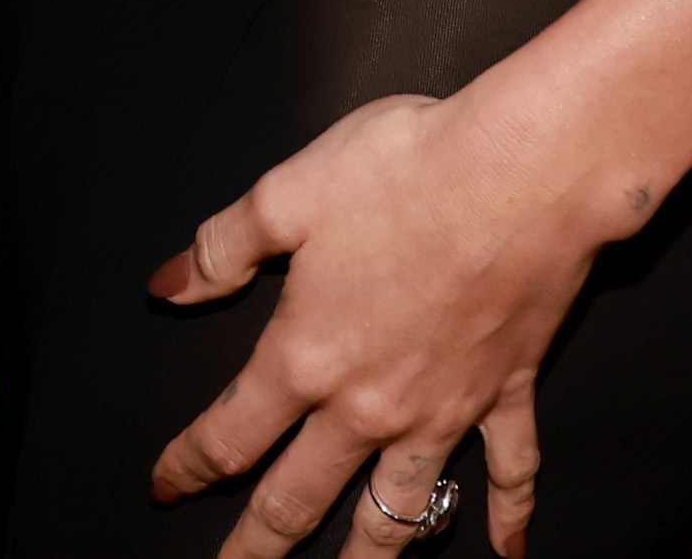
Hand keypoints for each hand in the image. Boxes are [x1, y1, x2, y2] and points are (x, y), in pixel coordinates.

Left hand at [146, 73, 614, 556]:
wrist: (526, 173)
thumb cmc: (406, 172)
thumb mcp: (286, 194)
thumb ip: (221, 249)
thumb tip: (166, 286)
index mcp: (305, 355)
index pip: (229, 434)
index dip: (188, 466)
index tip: (165, 487)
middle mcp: (369, 404)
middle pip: (300, 497)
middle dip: (257, 543)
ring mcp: (443, 410)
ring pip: (397, 512)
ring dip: (368, 557)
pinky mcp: (506, 394)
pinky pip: (510, 471)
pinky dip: (508, 516)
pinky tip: (506, 550)